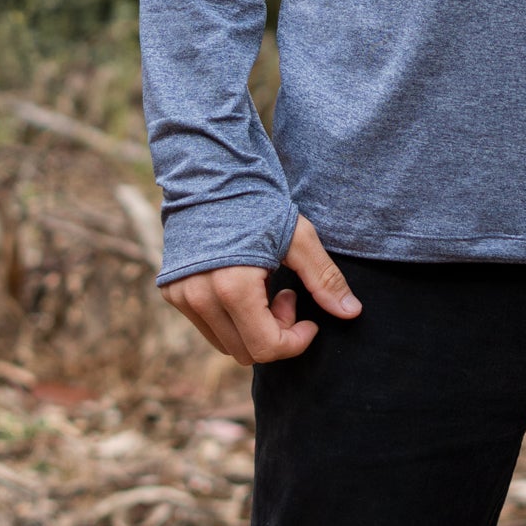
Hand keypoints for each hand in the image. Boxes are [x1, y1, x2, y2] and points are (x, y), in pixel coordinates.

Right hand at [161, 214, 360, 364]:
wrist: (211, 174)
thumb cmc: (258, 202)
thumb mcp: (298, 238)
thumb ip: (324, 278)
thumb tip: (353, 312)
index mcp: (232, 288)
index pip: (266, 348)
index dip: (295, 341)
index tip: (309, 320)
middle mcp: (200, 299)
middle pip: (246, 351)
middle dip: (276, 333)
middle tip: (287, 295)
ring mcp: (182, 298)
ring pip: (226, 343)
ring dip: (253, 327)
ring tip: (265, 287)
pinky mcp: (172, 293)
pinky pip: (208, 327)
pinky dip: (232, 319)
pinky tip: (243, 284)